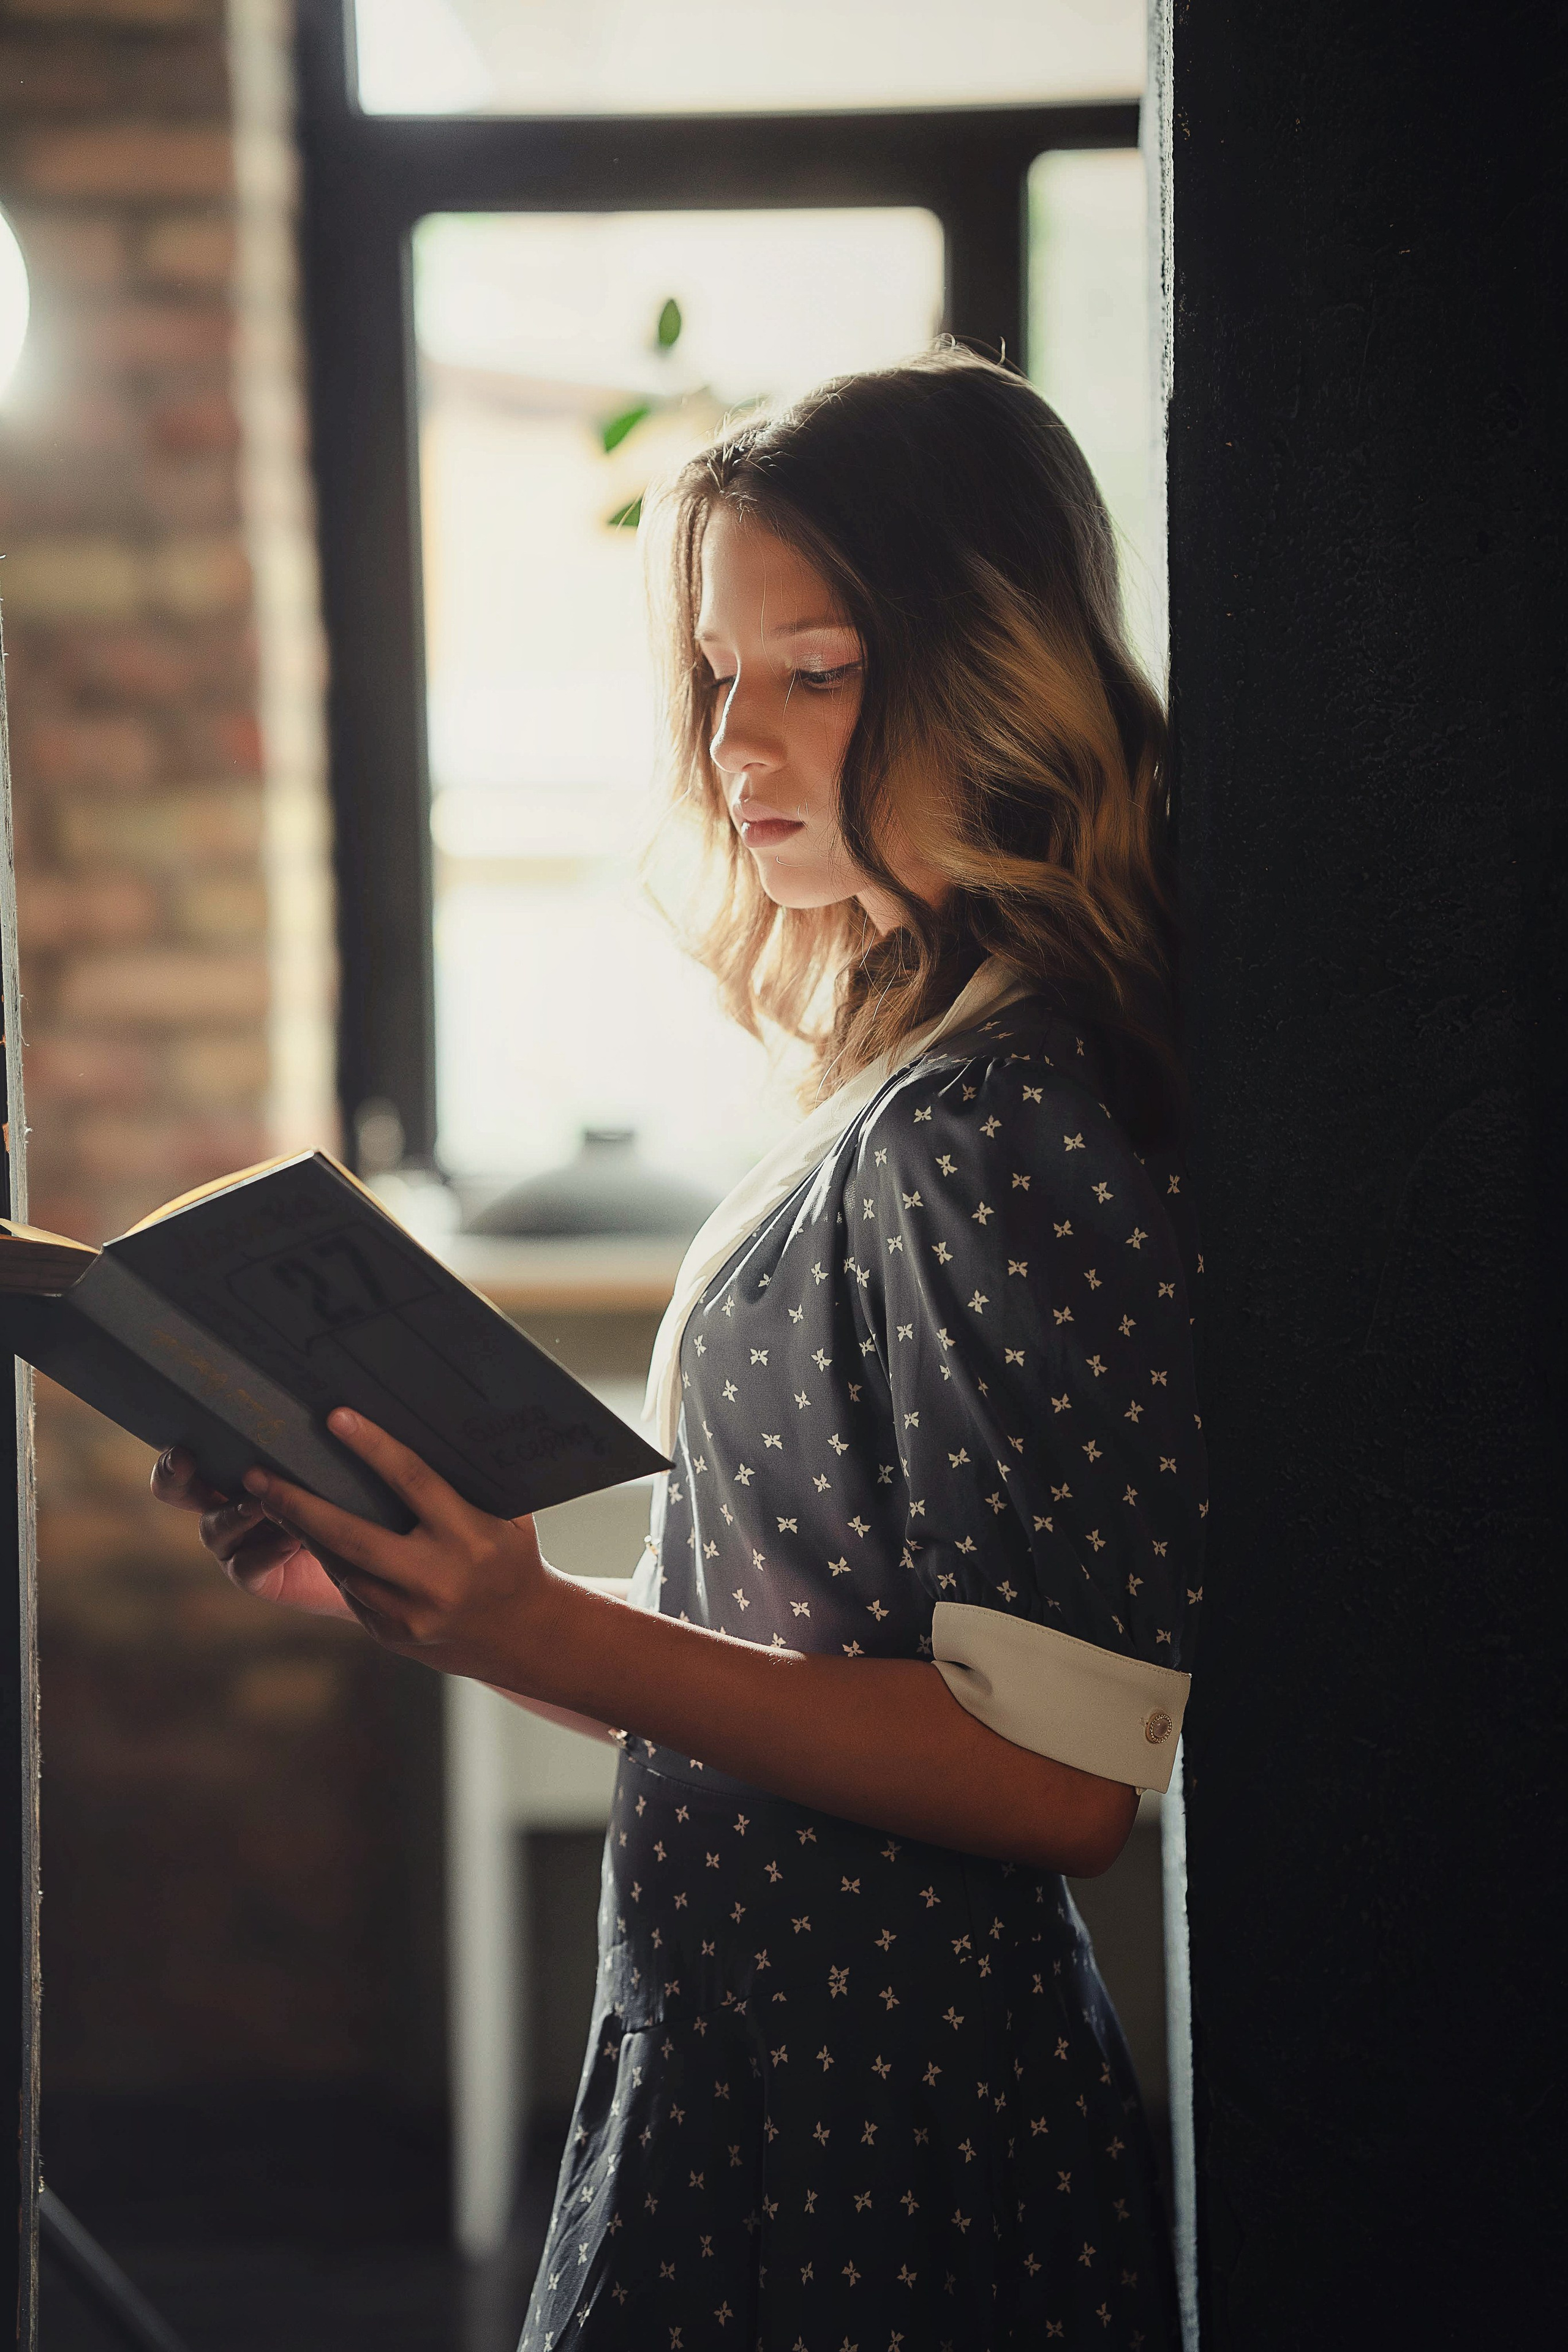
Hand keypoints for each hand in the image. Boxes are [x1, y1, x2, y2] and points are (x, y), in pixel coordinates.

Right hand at [150, 1446, 355, 1619]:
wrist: (370, 1555)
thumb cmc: (350, 1496)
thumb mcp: (329, 1464)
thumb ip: (310, 1443)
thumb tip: (318, 1407)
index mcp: (236, 1470)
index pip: (192, 1456)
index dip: (176, 1452)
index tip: (184, 1446)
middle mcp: (224, 1504)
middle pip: (178, 1489)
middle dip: (173, 1474)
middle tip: (184, 1460)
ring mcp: (233, 1543)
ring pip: (213, 1527)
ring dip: (235, 1513)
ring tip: (262, 1503)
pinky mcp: (252, 1575)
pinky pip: (247, 1565)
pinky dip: (266, 1552)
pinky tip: (290, 1541)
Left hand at [237, 1409, 553, 1678]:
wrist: (524, 1633)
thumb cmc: (512, 1555)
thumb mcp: (505, 1513)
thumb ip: (467, 1478)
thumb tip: (426, 1420)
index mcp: (469, 1537)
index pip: (413, 1482)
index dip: (373, 1448)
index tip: (334, 1418)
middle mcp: (437, 1578)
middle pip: (353, 1536)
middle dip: (299, 1505)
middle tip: (258, 1476)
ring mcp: (410, 1613)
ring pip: (342, 1566)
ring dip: (305, 1533)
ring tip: (272, 1500)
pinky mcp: (391, 1633)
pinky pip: (350, 1590)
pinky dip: (331, 1561)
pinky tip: (310, 1536)